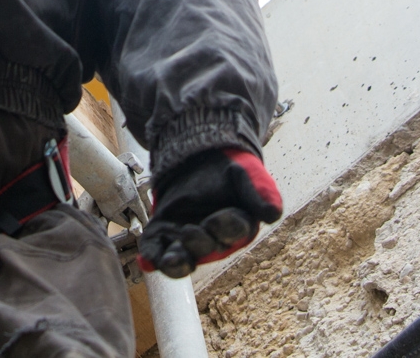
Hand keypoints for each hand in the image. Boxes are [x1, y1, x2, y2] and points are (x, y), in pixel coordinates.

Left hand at [138, 148, 282, 277]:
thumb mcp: (247, 174)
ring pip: (182, 257)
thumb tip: (273, 213)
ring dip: (175, 262)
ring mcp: (186, 238)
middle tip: (189, 232)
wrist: (200, 157)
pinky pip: (158, 249)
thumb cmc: (228, 169)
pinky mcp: (164, 232)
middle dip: (198, 244)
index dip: (224, 227)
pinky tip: (146, 260)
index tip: (214, 220)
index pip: (233, 230)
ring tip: (168, 260)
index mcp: (238, 225)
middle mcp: (213, 239)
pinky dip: (151, 256)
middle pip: (206, 248)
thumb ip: (259, 191)